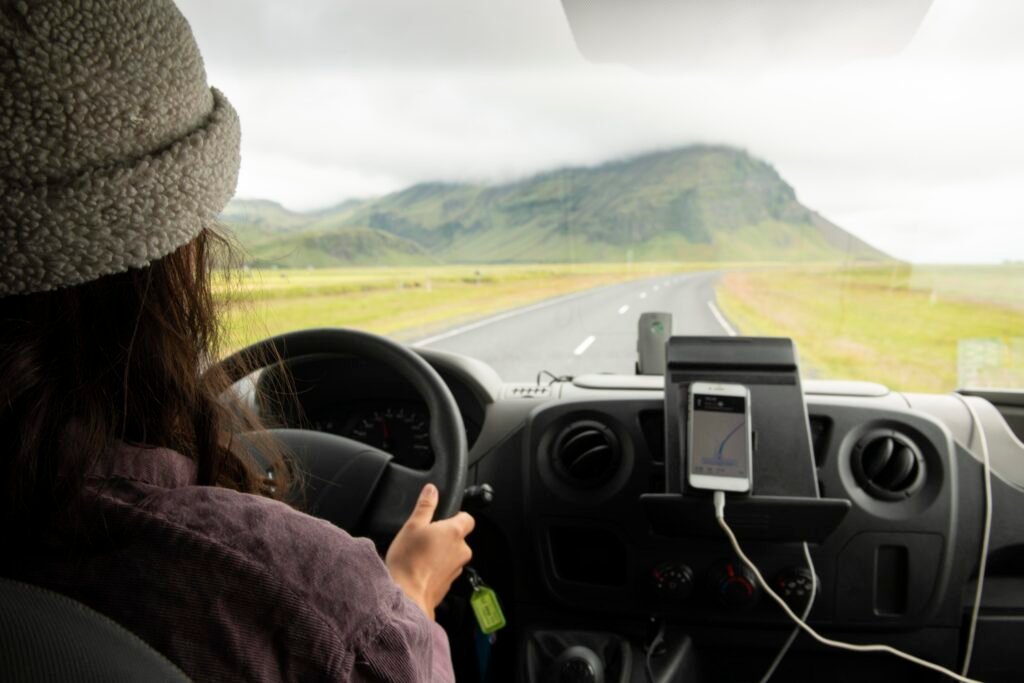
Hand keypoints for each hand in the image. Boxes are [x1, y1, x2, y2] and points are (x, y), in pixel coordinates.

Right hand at [385, 483, 474, 619]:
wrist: (407, 596)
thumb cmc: (408, 561)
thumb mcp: (412, 526)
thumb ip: (425, 506)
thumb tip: (432, 490)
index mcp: (454, 532)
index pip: (468, 518)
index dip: (457, 516)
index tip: (444, 517)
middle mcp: (461, 551)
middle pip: (458, 538)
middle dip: (444, 537)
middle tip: (424, 538)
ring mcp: (456, 569)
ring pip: (452, 556)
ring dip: (440, 554)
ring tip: (418, 556)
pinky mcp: (449, 585)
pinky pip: (445, 571)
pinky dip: (435, 569)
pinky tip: (419, 570)